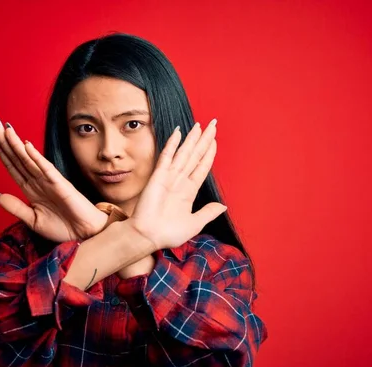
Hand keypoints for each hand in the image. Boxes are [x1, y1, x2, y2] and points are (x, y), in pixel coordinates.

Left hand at [0, 118, 107, 241]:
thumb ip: (15, 207)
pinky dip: (37, 158)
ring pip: (29, 160)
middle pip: (18, 158)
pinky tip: (27, 147)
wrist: (84, 234)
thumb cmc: (62, 227)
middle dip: (6, 142)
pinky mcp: (61, 185)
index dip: (2, 152)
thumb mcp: (33, 220)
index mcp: (30, 189)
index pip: (12, 166)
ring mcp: (49, 181)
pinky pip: (47, 169)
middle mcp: (38, 181)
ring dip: (17, 145)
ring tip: (7, 130)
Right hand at [129, 119, 225, 250]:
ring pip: (184, 153)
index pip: (202, 166)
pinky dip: (172, 144)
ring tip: (200, 124)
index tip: (214, 140)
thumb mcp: (195, 223)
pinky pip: (167, 157)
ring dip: (192, 138)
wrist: (148, 236)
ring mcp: (169, 177)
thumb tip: (223, 206)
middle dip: (205, 140)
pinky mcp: (158, 176)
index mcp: (189, 191)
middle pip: (195, 155)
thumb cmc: (168, 233)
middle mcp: (180, 181)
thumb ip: (208, 212)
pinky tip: (178, 132)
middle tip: (213, 124)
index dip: (209, 153)